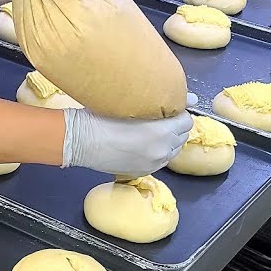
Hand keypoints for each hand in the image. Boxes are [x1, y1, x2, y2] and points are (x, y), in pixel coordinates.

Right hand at [61, 94, 197, 175]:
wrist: (80, 140)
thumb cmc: (102, 116)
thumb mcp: (132, 102)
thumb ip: (165, 102)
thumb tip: (191, 99)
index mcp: (162, 131)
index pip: (186, 120)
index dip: (178, 112)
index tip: (166, 108)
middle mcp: (162, 149)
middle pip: (182, 136)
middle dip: (174, 126)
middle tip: (158, 119)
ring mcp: (153, 163)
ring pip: (173, 150)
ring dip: (168, 141)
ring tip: (150, 132)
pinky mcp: (143, 171)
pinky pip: (160, 160)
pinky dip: (157, 152)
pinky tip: (143, 144)